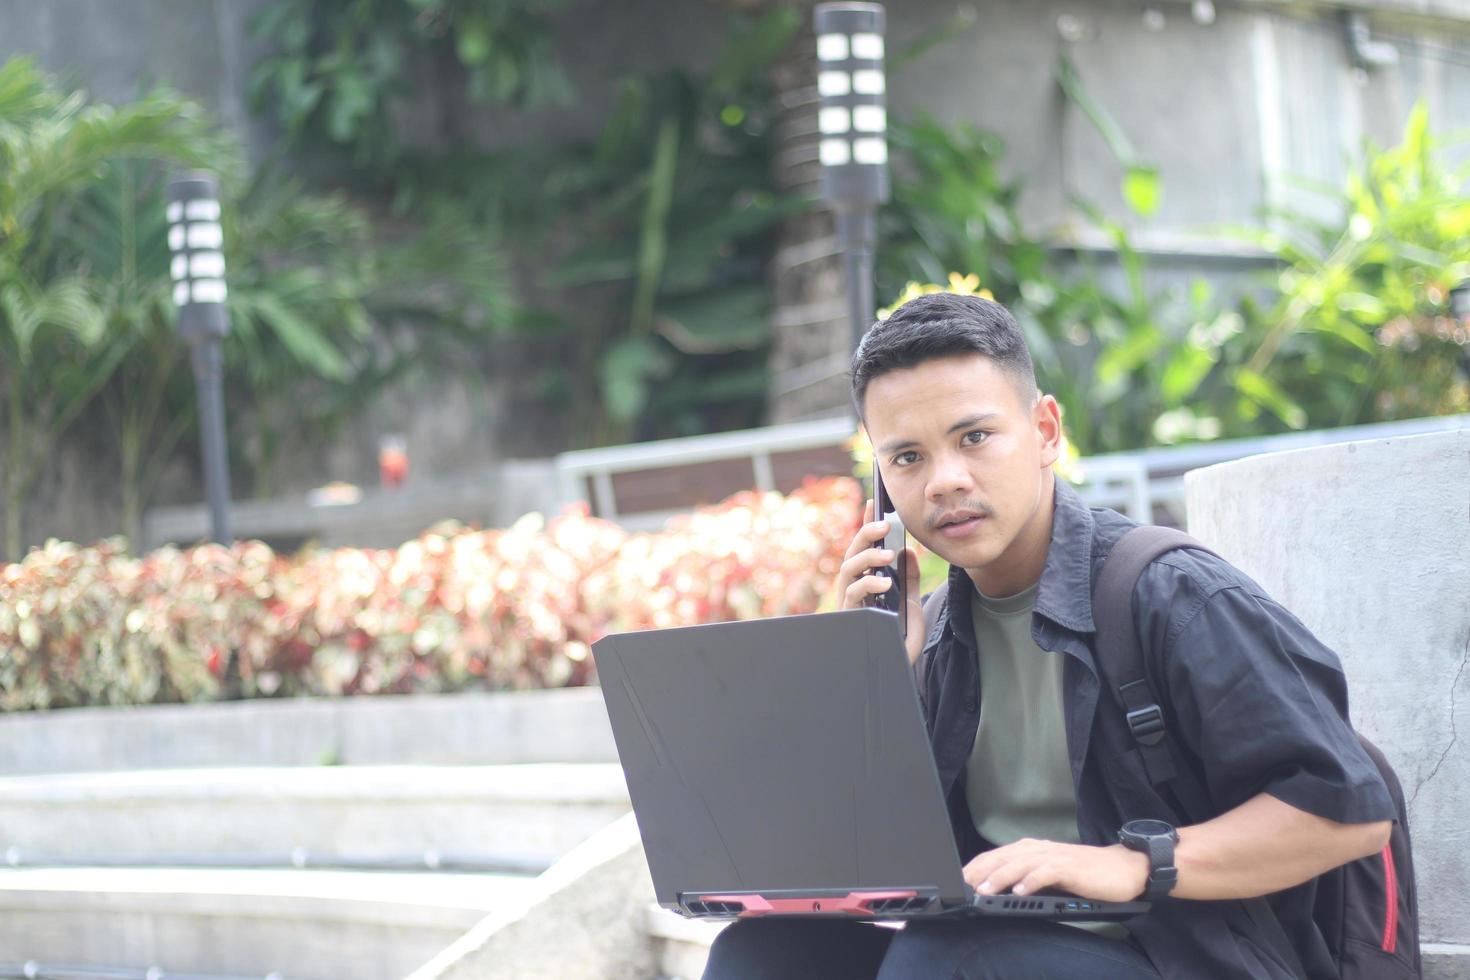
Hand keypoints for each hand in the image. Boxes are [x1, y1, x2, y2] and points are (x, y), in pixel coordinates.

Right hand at [833, 499, 923, 663]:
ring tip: (887, 554)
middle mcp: (854, 590)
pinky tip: (884, 582)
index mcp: (867, 582)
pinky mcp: (850, 617)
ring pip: (847, 570)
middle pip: (851, 554)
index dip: (866, 525)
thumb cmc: (899, 639)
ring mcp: (849, 603)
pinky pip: (853, 594)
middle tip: (884, 525)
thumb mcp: (911, 604)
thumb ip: (910, 578)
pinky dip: (867, 584)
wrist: (898, 669)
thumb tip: (909, 550)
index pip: (864, 548)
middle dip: (865, 536)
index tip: (872, 502)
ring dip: (866, 558)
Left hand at [962, 838, 1149, 903]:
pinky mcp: (1069, 868)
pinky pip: (1046, 873)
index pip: (998, 855)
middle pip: (1003, 857)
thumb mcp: (1050, 871)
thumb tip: (1000, 887)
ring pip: (1020, 863)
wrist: (1122, 868)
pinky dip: (1031, 881)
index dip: (977, 866)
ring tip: (985, 890)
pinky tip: (1019, 891)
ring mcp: (1055, 857)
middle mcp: (1040, 849)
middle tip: (963, 885)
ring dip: (1000, 877)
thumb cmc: (1085, 873)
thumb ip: (1027, 875)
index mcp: (1033, 849)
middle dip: (981, 871)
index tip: (960, 879)